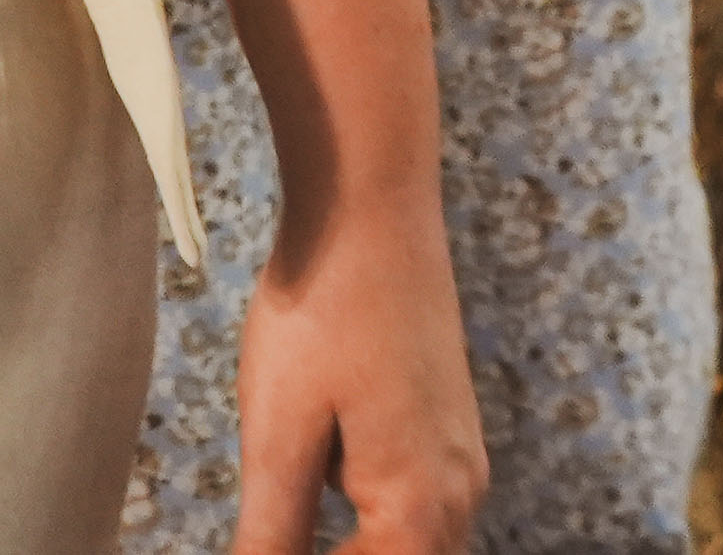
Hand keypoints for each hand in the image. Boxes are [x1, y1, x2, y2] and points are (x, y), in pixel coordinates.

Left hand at [227, 204, 486, 554]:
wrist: (372, 202)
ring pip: (409, 543)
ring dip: (352, 546)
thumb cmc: (321, 308)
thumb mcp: (278, 434)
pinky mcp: (446, 425)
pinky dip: (367, 519)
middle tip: (270, 527)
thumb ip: (273, 534)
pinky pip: (414, 503)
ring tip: (285, 518)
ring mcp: (460, 455)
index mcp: (420, 505)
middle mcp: (459, 490)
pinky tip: (317, 479)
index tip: (262, 541)